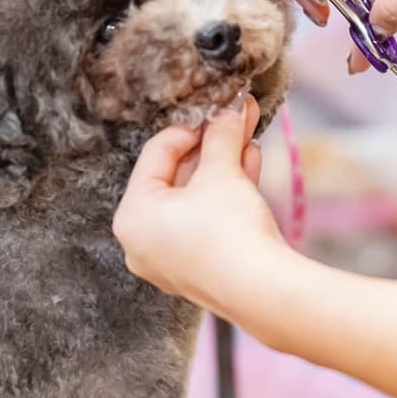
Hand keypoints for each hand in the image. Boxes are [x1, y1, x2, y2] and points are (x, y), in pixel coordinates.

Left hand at [113, 94, 284, 312]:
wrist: (265, 292)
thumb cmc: (229, 228)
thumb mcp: (221, 171)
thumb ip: (221, 134)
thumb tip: (231, 105)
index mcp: (132, 216)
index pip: (156, 154)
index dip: (189, 127)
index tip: (215, 110)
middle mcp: (143, 241)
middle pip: (177, 177)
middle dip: (212, 145)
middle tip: (235, 118)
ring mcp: (171, 259)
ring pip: (196, 198)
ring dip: (224, 164)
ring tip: (248, 136)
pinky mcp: (200, 269)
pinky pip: (207, 220)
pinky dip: (226, 193)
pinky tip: (250, 164)